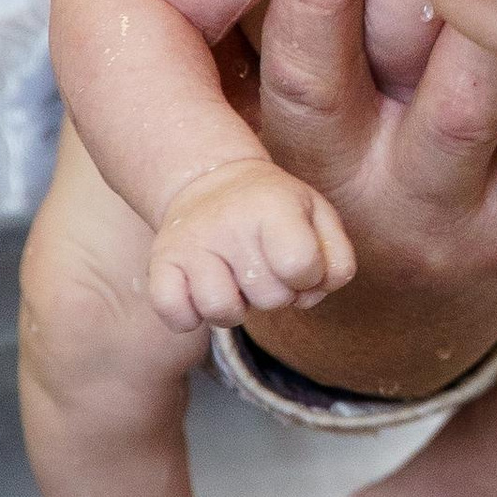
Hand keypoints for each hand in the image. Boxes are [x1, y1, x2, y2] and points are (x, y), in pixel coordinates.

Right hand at [145, 154, 355, 331]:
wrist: (211, 180)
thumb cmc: (274, 209)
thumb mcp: (317, 215)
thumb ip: (337, 259)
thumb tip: (315, 294)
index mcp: (274, 205)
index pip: (301, 267)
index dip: (309, 277)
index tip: (300, 261)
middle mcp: (228, 222)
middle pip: (270, 299)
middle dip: (276, 293)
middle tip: (264, 264)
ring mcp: (190, 243)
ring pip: (222, 312)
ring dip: (236, 307)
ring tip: (235, 278)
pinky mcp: (160, 262)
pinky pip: (176, 316)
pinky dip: (190, 316)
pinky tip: (200, 289)